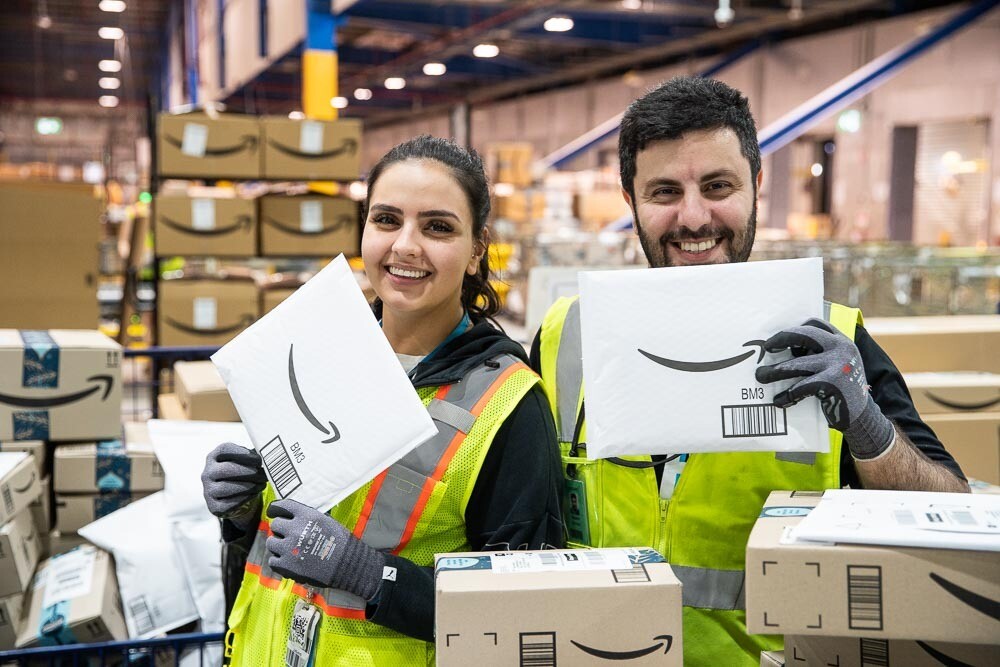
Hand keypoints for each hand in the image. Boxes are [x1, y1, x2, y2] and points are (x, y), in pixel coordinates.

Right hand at [201, 442, 266, 520]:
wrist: (234, 496)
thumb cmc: (242, 472)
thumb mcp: (244, 460)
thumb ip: (253, 455)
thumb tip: (269, 456)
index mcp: (214, 457)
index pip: (223, 450)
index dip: (241, 454)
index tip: (258, 460)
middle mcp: (207, 473)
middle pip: (224, 469)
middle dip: (247, 472)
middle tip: (263, 474)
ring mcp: (208, 491)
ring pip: (225, 488)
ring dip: (248, 486)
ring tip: (262, 483)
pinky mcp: (214, 507)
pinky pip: (229, 503)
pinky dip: (245, 498)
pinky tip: (255, 493)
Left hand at [266, 499, 384, 600]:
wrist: (347, 565)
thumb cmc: (340, 543)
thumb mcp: (326, 520)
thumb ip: (307, 517)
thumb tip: (291, 516)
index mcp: (307, 516)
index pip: (282, 506)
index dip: (275, 509)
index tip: (273, 512)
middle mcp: (296, 530)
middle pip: (275, 525)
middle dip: (281, 530)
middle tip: (288, 536)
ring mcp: (289, 548)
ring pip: (271, 542)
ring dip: (278, 545)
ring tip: (289, 549)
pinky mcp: (287, 566)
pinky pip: (273, 560)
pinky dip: (279, 561)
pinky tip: (288, 561)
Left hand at [756, 318, 894, 459]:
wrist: (863, 415)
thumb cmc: (841, 389)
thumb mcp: (835, 364)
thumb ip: (818, 354)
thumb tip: (782, 349)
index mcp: (841, 340)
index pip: (815, 323)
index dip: (794, 328)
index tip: (778, 337)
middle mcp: (841, 348)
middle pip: (804, 334)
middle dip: (781, 339)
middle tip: (766, 348)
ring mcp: (837, 364)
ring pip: (797, 364)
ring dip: (775, 371)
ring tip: (761, 376)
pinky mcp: (832, 383)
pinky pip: (801, 387)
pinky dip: (787, 395)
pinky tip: (779, 400)